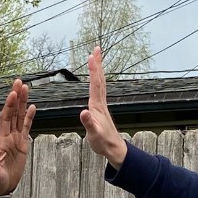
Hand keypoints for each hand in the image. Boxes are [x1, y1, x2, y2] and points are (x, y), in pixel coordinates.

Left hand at [0, 78, 36, 196]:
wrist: (2, 187)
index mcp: (1, 141)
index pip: (5, 119)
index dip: (9, 106)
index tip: (12, 94)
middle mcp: (8, 137)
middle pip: (12, 113)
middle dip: (16, 98)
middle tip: (19, 82)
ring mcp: (15, 140)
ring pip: (19, 117)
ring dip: (23, 103)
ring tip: (26, 88)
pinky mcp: (22, 145)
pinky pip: (26, 128)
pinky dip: (29, 118)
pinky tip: (32, 107)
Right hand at [79, 46, 127, 168]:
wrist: (113, 148)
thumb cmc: (103, 142)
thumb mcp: (93, 134)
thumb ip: (88, 123)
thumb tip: (83, 112)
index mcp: (97, 106)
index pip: (95, 84)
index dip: (94, 70)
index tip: (91, 56)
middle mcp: (100, 103)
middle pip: (100, 79)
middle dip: (98, 64)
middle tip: (97, 49)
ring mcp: (101, 105)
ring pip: (100, 83)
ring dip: (98, 70)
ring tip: (96, 59)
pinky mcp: (100, 109)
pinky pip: (99, 90)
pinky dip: (97, 80)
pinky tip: (96, 80)